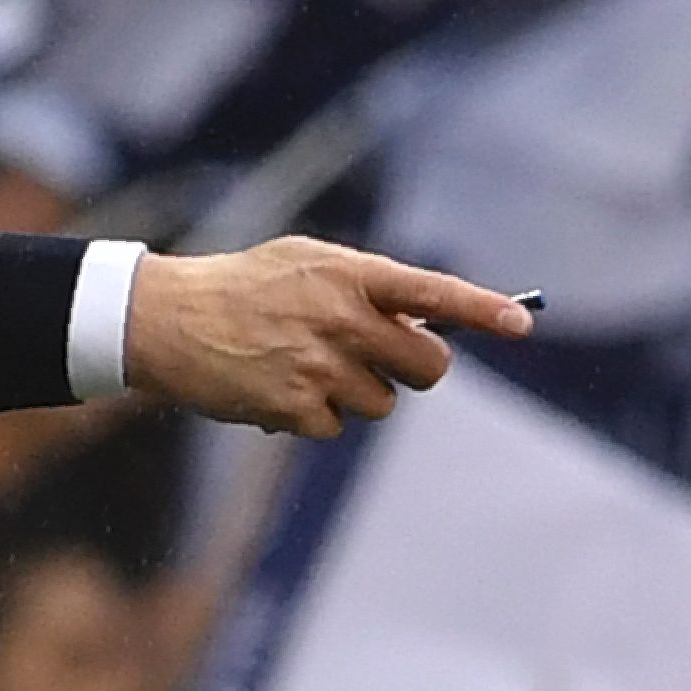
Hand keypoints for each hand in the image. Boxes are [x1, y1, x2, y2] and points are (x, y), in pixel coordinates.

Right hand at [120, 239, 527, 435]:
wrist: (167, 319)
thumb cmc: (242, 288)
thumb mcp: (304, 264)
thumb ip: (363, 287)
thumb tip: (425, 328)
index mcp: (348, 274)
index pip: (433, 292)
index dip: (483, 309)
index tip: (522, 323)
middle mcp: (342, 318)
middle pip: (427, 366)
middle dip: (414, 370)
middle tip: (382, 361)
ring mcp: (321, 365)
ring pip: (382, 403)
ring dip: (354, 394)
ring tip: (301, 366)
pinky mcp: (297, 407)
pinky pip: (336, 426)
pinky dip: (312, 416)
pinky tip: (274, 388)